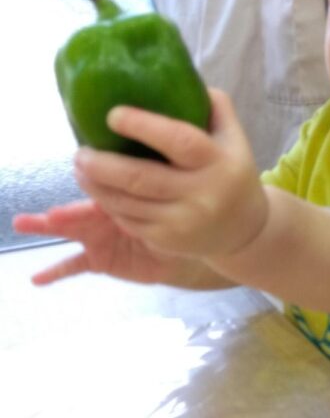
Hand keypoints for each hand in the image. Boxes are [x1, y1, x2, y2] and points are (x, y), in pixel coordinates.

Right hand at [13, 200, 190, 285]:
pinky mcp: (97, 260)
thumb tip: (152, 177)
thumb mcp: (164, 209)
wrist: (180, 250)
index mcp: (118, 199)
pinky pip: (74, 266)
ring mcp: (97, 237)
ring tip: (22, 223)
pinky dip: (56, 272)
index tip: (67, 198)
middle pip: (78, 213)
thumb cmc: (174, 220)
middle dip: (58, 214)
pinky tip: (38, 278)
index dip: (84, 197)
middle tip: (36, 217)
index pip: (99, 196)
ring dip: (46, 228)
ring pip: (69, 232)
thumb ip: (151, 200)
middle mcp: (103, 215)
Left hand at [68, 88, 267, 256]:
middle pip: (141, 178)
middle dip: (102, 164)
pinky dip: (109, 205)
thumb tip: (178, 72)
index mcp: (218, 161)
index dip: (143, 126)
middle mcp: (201, 193)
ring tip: (81, 168)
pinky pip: (128, 221)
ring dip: (96, 186)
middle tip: (79, 151)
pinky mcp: (168, 240)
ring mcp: (183, 220)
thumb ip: (214, 105)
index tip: (113, 115)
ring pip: (127, 203)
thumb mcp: (234, 137)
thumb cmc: (232, 171)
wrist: (245, 228)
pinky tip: (100, 192)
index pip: (178, 140)